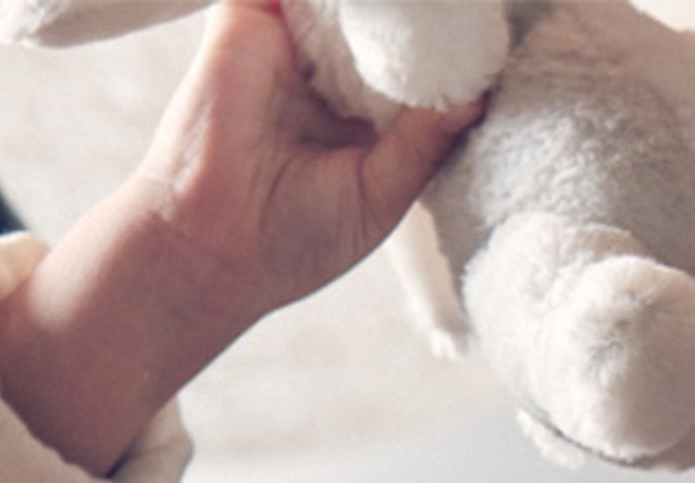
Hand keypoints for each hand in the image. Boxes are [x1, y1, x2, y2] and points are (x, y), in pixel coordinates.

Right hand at [0, 0, 476, 475]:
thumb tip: (477, 97)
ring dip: (378, 0)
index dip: (449, 41)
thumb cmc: (293, 241)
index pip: (416, 57)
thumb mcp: (381, 196)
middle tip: (463, 5)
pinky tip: (370, 3)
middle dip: (415, 9)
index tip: (484, 26)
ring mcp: (290, 38)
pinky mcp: (249, 15)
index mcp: (364, 110)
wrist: (210, 247)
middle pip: (384, 13)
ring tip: (419, 1)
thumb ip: (426, 142)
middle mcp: (330, 70)